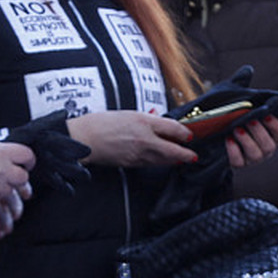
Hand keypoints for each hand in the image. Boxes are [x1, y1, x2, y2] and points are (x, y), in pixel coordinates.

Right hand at [67, 110, 197, 166]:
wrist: (85, 138)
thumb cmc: (102, 123)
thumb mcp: (127, 114)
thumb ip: (145, 118)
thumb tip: (158, 119)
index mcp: (144, 121)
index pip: (172, 128)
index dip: (184, 133)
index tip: (188, 135)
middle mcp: (145, 138)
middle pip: (172, 149)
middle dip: (185, 154)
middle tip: (192, 156)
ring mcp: (139, 153)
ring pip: (163, 160)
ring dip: (174, 160)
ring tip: (182, 159)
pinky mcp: (132, 163)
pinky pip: (151, 164)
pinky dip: (159, 163)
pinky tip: (162, 161)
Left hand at [224, 113, 277, 167]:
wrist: (224, 132)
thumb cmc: (242, 120)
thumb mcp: (251, 114)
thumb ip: (256, 110)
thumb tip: (256, 104)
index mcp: (273, 138)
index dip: (276, 126)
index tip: (267, 116)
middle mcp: (266, 150)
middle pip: (269, 146)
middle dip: (259, 132)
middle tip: (250, 120)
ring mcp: (253, 159)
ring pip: (255, 155)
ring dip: (246, 140)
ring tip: (237, 129)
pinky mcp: (239, 164)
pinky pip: (238, 161)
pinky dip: (233, 150)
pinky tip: (229, 139)